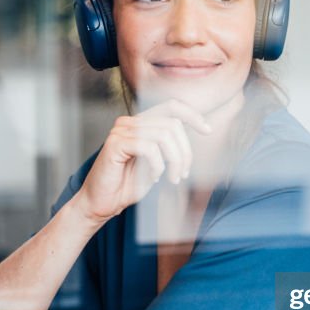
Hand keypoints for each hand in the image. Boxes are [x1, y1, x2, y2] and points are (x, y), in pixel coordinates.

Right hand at [74, 99, 210, 222]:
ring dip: (175, 160)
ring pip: (164, 135)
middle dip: (185, 151)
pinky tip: (154, 178)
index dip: (192, 115)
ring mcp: (121, 131)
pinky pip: (149, 147)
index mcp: (140, 123)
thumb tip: (197, 130)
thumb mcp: (156, 164)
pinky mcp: (115, 143)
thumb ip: (170, 147)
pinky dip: (158, 165)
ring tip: (172, 179)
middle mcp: (129, 122)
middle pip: (172, 123)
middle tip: (182, 174)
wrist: (101, 204)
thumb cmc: (127, 186)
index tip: (208, 130)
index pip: (171, 106)